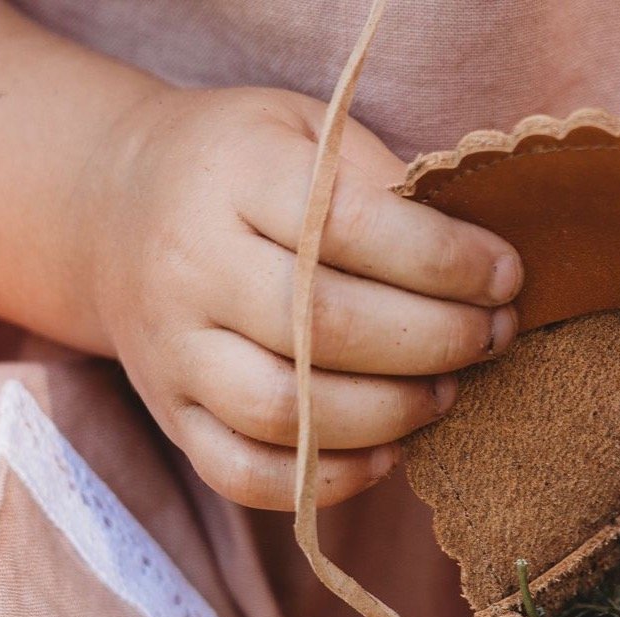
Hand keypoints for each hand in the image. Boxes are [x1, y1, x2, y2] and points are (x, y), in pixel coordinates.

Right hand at [84, 85, 521, 507]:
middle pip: (323, 328)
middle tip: (489, 338)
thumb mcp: (307, 133)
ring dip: (390, 414)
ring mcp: (174, 352)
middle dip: (434, 341)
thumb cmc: (244, 171)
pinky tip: (386, 454)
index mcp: (232, 175)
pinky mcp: (172, 418)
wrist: (112, 208)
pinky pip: (246, 475)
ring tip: (444, 393)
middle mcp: (190, 265)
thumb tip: (482, 265)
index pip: (348, 226)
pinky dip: (329, 480)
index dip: (445, 262)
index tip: (506, 277)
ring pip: (287, 412)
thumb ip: (385, 185)